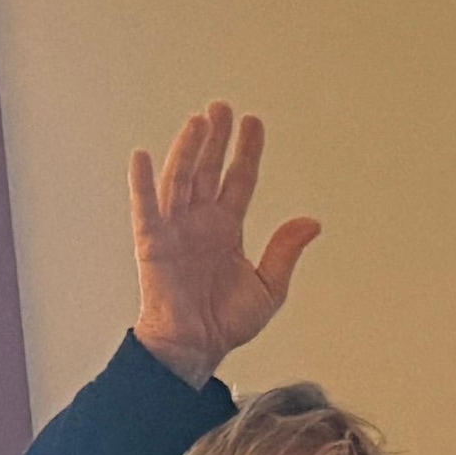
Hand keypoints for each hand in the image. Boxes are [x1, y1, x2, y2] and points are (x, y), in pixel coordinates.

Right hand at [127, 103, 320, 386]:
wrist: (197, 347)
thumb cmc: (227, 321)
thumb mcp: (269, 286)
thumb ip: (285, 251)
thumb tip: (313, 221)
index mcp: (226, 228)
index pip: (239, 180)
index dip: (246, 152)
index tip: (253, 122)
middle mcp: (200, 221)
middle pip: (209, 170)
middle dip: (216, 139)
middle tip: (223, 106)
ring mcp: (175, 229)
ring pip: (181, 180)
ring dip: (188, 150)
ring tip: (199, 121)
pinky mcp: (153, 244)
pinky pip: (146, 208)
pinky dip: (142, 183)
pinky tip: (143, 156)